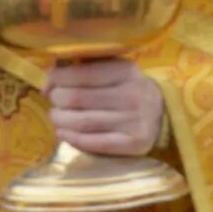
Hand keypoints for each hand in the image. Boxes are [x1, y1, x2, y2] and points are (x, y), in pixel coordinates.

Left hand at [46, 57, 166, 156]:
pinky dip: (71, 138)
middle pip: (76, 99)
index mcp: (126, 71)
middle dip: (57, 100)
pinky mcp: (133, 144)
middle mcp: (132, 95)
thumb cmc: (129, 89)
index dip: (57, 78)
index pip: (82, 74)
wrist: (163, 115)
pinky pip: (93, 143)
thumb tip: (49, 79)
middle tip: (54, 101)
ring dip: (59, 120)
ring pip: (81, 122)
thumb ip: (86, 67)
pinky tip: (63, 133)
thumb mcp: (116, 70)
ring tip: (56, 117)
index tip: (48, 83)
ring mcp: (133, 121)